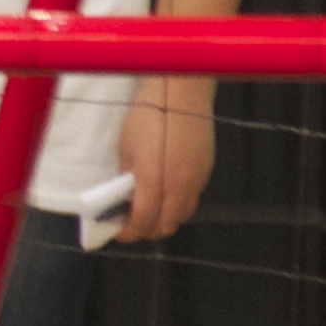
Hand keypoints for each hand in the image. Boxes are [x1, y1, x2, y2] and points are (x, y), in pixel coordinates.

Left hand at [118, 75, 218, 243]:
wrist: (182, 94)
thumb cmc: (147, 116)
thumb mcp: (126, 147)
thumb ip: (126, 178)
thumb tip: (124, 199)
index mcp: (155, 180)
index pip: (143, 221)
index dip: (128, 232)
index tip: (118, 231)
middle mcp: (180, 186)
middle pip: (165, 227)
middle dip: (146, 229)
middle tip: (131, 220)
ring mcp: (197, 180)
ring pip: (181, 216)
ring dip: (164, 218)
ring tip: (148, 207)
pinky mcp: (207, 172)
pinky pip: (192, 199)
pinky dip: (177, 204)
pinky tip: (166, 191)